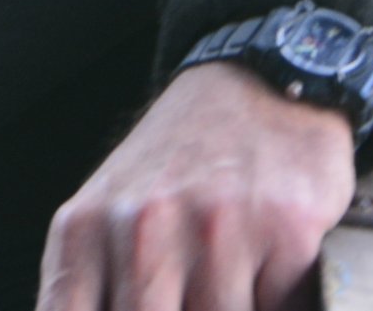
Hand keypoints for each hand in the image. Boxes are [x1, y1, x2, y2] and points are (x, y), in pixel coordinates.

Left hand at [38, 59, 356, 310]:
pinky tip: (267, 265)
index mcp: (86, 230)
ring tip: (229, 275)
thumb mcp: (105, 214)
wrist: (259, 85)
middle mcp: (144, 227)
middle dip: (174, 310)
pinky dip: (276, 298)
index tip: (131, 306)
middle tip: (187, 292)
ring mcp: (216, 229)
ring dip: (228, 306)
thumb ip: (87, 286)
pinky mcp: (286, 230)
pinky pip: (283, 308)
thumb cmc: (177, 164)